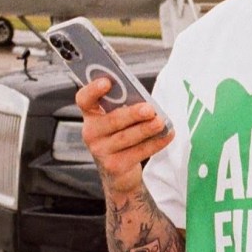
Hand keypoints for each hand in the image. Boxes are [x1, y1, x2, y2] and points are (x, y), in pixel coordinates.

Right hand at [76, 77, 172, 196]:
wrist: (119, 170)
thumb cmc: (122, 134)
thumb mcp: (121, 118)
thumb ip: (126, 106)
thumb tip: (146, 101)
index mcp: (92, 114)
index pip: (84, 99)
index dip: (93, 90)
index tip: (107, 81)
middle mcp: (91, 132)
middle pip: (112, 120)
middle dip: (132, 114)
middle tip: (149, 109)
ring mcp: (101, 151)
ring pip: (126, 137)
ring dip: (146, 129)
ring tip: (161, 122)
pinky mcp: (114, 166)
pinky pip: (137, 152)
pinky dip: (155, 143)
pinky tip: (167, 135)